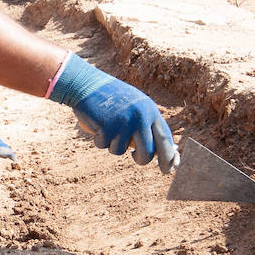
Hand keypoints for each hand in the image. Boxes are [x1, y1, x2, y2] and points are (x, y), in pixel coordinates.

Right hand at [48, 54, 178, 173]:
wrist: (87, 84)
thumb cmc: (111, 97)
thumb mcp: (134, 106)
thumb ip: (146, 124)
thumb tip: (161, 150)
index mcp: (150, 110)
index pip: (165, 138)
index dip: (168, 157)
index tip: (168, 169)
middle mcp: (140, 117)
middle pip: (147, 152)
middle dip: (141, 160)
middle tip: (135, 158)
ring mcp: (123, 123)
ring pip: (120, 151)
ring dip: (112, 144)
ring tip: (107, 127)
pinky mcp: (107, 127)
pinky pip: (104, 145)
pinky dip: (99, 139)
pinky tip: (97, 125)